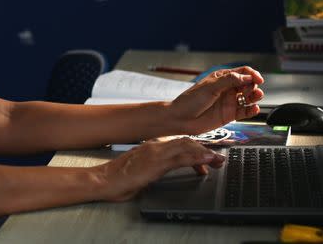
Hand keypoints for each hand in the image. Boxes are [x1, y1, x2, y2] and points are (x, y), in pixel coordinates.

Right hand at [96, 136, 225, 201]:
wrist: (103, 180)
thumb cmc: (119, 178)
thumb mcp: (142, 170)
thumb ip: (154, 167)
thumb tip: (163, 172)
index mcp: (152, 146)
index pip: (179, 143)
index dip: (196, 149)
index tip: (207, 158)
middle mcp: (155, 146)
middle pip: (186, 142)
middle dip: (205, 149)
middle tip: (219, 159)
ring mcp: (155, 153)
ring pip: (186, 147)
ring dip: (205, 152)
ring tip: (219, 160)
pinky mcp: (155, 163)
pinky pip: (180, 158)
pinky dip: (196, 158)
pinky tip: (206, 161)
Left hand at [169, 66, 264, 133]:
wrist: (181, 119)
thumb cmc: (191, 100)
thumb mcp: (210, 87)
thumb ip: (229, 81)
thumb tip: (247, 76)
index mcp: (221, 78)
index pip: (242, 72)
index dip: (252, 74)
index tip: (257, 79)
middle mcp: (227, 89)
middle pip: (248, 84)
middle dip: (253, 85)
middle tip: (249, 90)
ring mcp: (229, 102)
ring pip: (249, 97)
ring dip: (255, 96)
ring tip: (257, 97)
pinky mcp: (230, 115)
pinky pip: (245, 111)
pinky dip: (252, 110)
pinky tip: (254, 109)